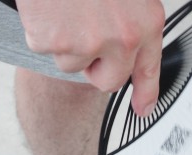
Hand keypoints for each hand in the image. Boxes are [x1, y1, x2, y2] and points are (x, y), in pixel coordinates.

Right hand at [16, 0, 165, 116]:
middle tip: (84, 36)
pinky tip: (49, 7)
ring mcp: (87, 43)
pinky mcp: (54, 43)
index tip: (143, 108)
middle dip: (94, 66)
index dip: (146, 92)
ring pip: (72, 63)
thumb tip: (123, 48)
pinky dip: (42, 29)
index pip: (149, 67)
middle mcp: (121, 37)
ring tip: (66, 7)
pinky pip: (44, 47)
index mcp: (144, 20)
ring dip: (65, 41)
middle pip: (108, 80)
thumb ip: (127, 18)